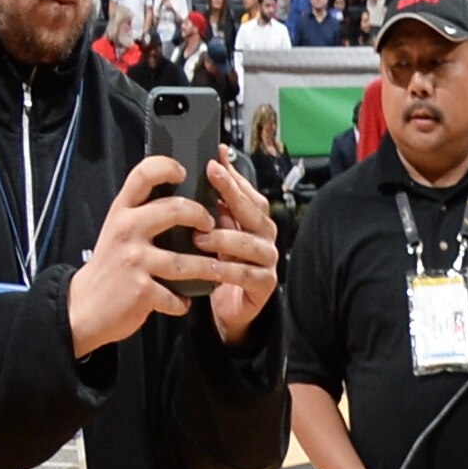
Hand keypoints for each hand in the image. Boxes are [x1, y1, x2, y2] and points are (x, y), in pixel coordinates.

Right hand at [68, 156, 223, 354]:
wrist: (83, 309)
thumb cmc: (111, 266)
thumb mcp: (119, 232)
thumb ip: (143, 213)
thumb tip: (185, 195)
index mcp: (121, 213)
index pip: (143, 175)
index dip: (167, 166)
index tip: (185, 172)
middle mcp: (126, 231)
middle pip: (175, 209)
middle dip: (202, 216)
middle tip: (210, 226)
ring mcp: (134, 260)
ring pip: (186, 260)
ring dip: (207, 268)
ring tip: (214, 269)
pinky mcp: (142, 290)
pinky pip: (177, 295)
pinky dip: (182, 301)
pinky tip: (181, 300)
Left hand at [190, 157, 280, 343]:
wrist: (227, 308)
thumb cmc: (218, 266)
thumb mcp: (213, 233)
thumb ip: (212, 206)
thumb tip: (206, 166)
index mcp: (253, 222)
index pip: (248, 193)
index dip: (233, 176)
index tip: (214, 160)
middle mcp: (265, 237)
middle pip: (254, 212)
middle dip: (232, 193)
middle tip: (211, 177)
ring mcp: (267, 260)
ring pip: (252, 244)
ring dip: (225, 239)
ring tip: (200, 238)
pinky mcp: (265, 285)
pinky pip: (248, 275)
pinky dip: (228, 271)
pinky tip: (210, 268)